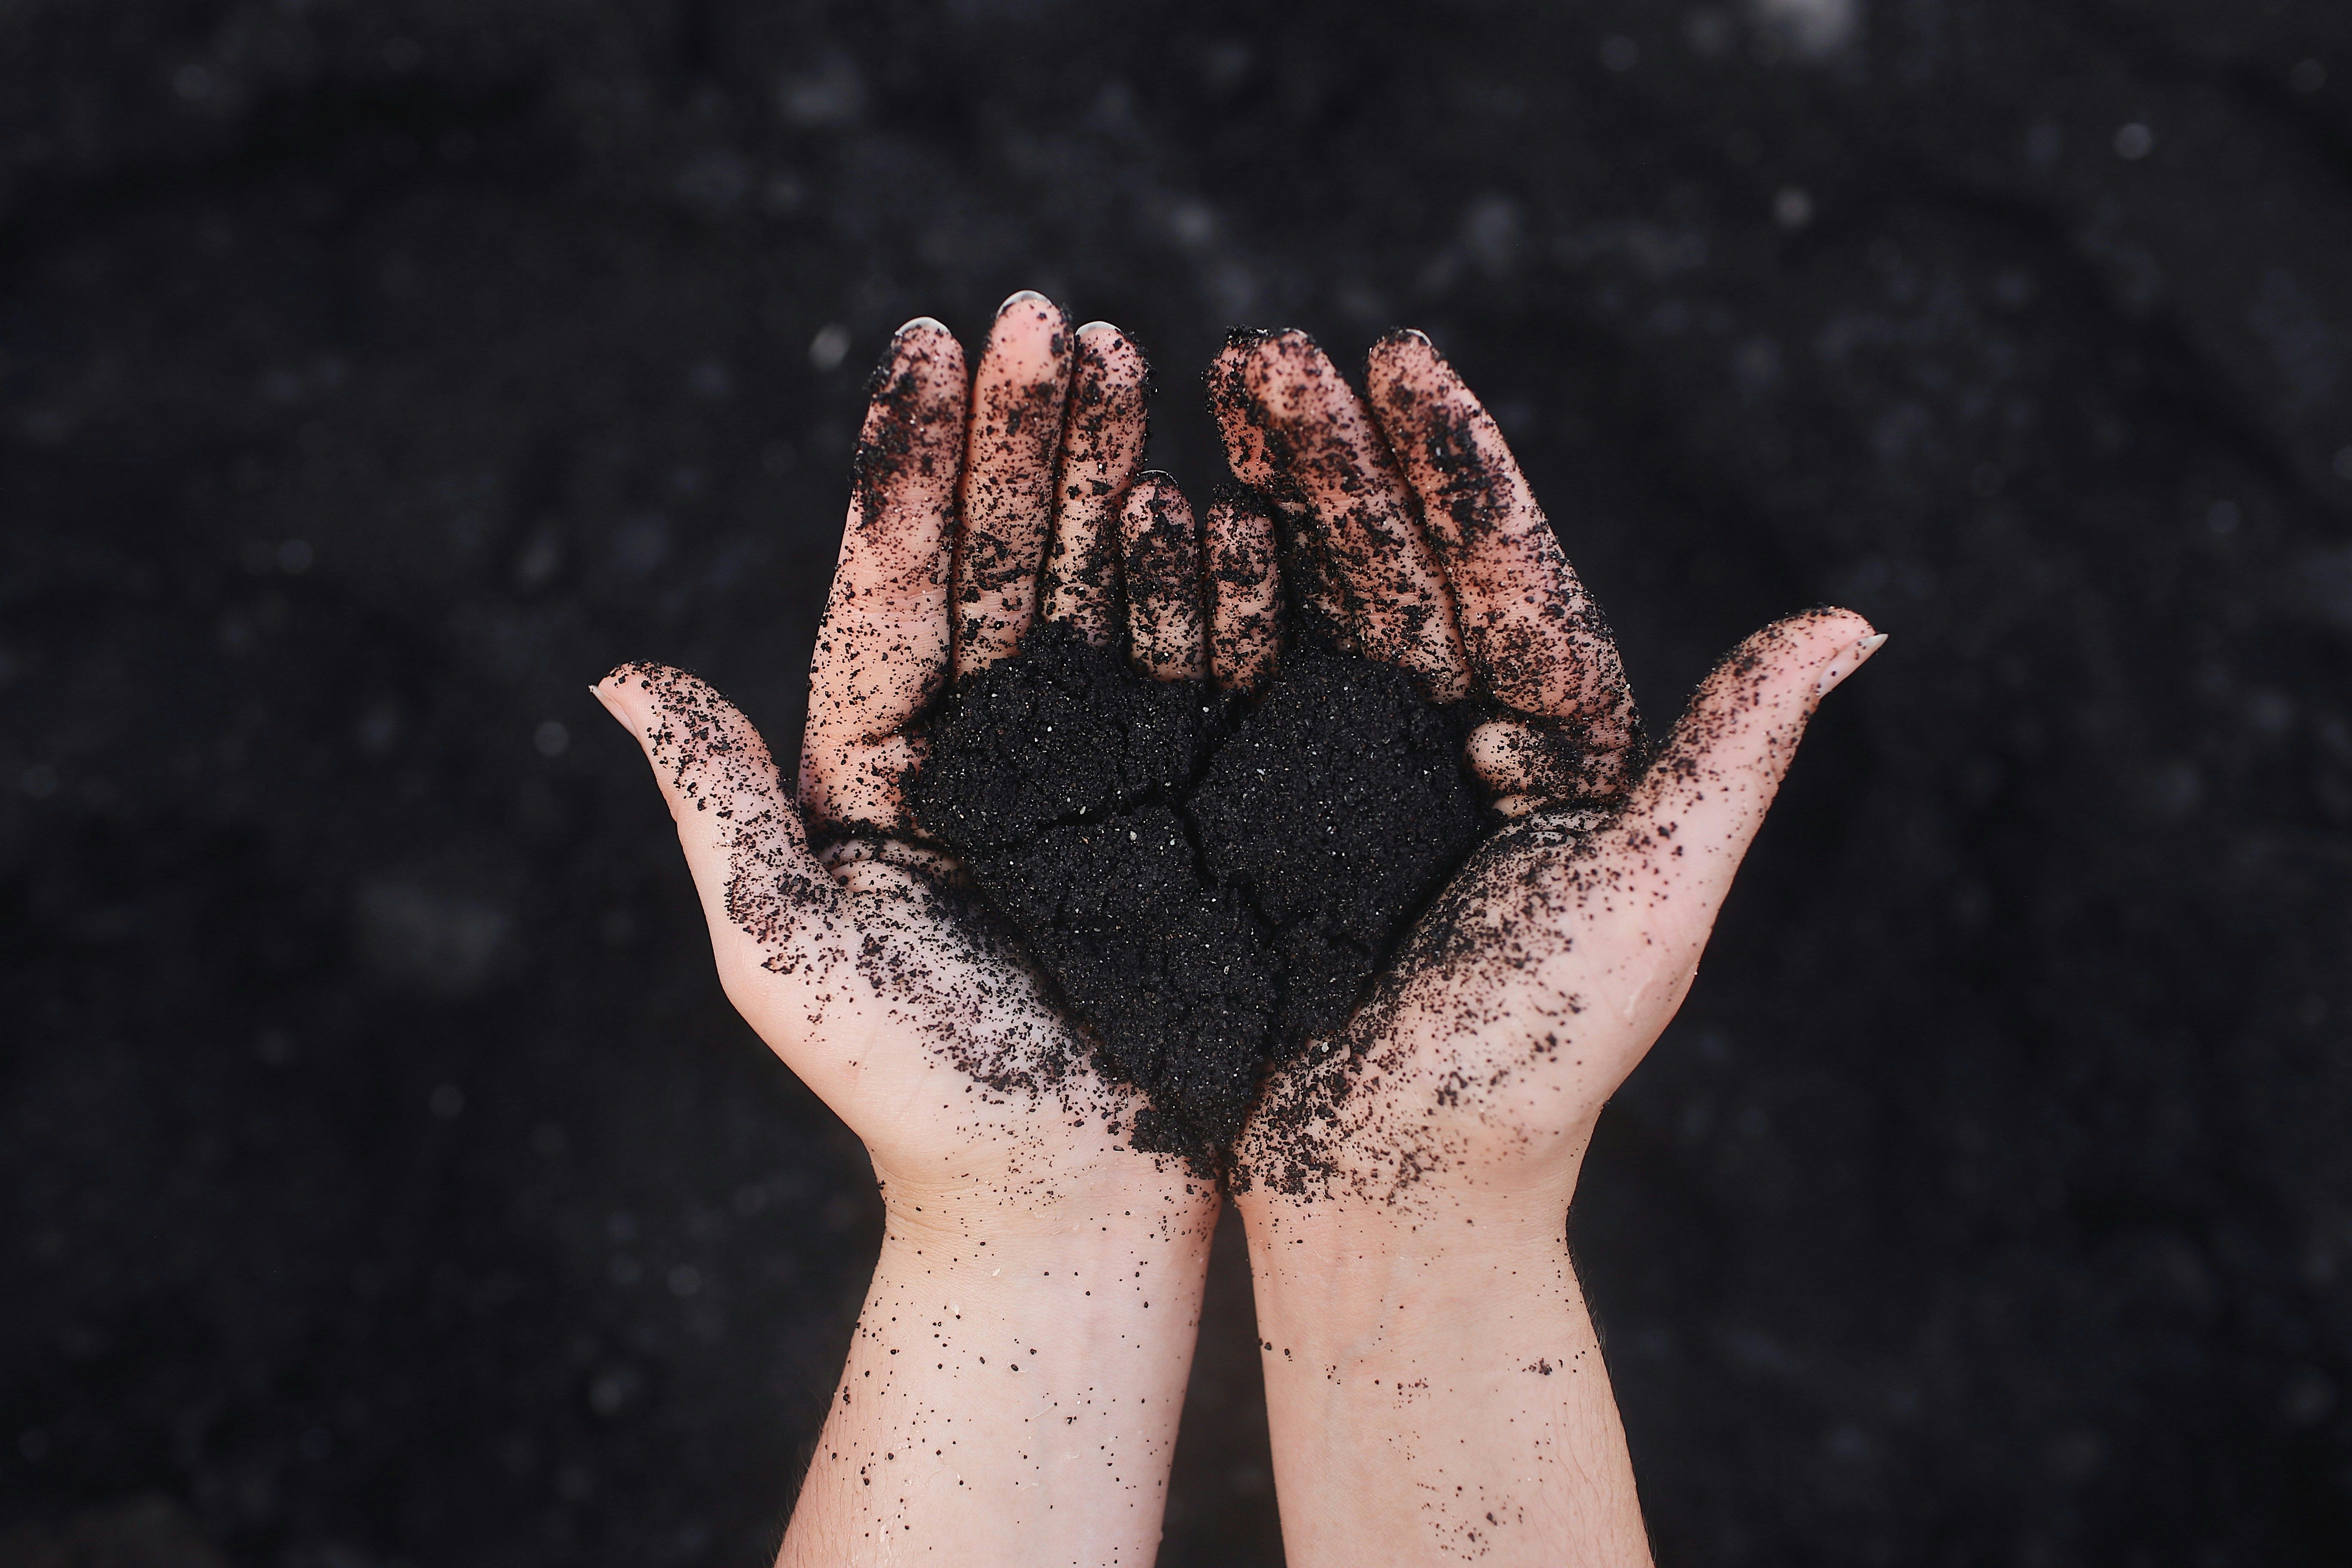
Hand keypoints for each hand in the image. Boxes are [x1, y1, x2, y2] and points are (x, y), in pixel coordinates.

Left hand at [594, 294, 1218, 1566]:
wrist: (1062, 1201)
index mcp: (883, 761)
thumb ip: (720, 806)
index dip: (914, 464)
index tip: (934, 343)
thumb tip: (614, 677)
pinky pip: (1197, 666)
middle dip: (1028, 434)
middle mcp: (989, 743)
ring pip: (1100, 584)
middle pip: (1003, 556)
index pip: (893, 582)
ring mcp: (1095, 762)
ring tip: (1133, 355)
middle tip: (1050, 315)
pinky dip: (1209, 578)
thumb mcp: (787, 951)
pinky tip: (1219, 490)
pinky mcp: (1186, 798)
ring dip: (1116, 471)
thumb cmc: (914, 1096)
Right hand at [1207, 328, 1881, 1564]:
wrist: (1392, 1199)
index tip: (1404, 357)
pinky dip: (1190, 596)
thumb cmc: (1531, 1072)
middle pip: (1393, 566)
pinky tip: (1153, 507)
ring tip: (1202, 380)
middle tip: (1269, 346)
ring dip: (1258, 494)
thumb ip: (1732, 760)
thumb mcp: (1646, 908)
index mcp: (1558, 749)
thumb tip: (1857, 621)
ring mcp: (1347, 769)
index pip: (1508, 574)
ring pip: (1303, 601)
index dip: (1458, 467)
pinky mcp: (1256, 809)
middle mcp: (1454, 740)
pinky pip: (1223, 681)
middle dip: (1336, 453)